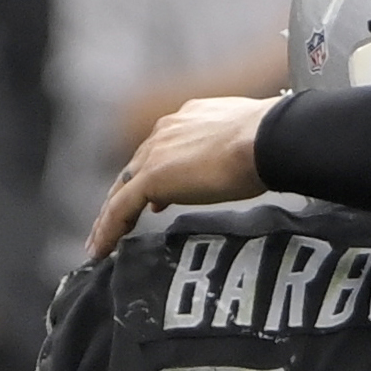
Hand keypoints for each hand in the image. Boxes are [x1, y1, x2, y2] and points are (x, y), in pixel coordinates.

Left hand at [87, 95, 280, 258]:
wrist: (266, 139)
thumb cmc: (270, 141)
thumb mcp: (246, 144)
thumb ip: (227, 155)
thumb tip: (226, 170)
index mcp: (187, 120)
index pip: (161, 151)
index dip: (154, 175)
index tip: (154, 201)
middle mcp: (165, 131)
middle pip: (135, 169)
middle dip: (125, 195)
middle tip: (115, 222)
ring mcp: (156, 153)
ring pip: (122, 189)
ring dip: (109, 217)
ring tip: (100, 242)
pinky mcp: (152, 178)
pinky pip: (120, 209)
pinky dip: (107, 230)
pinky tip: (100, 250)